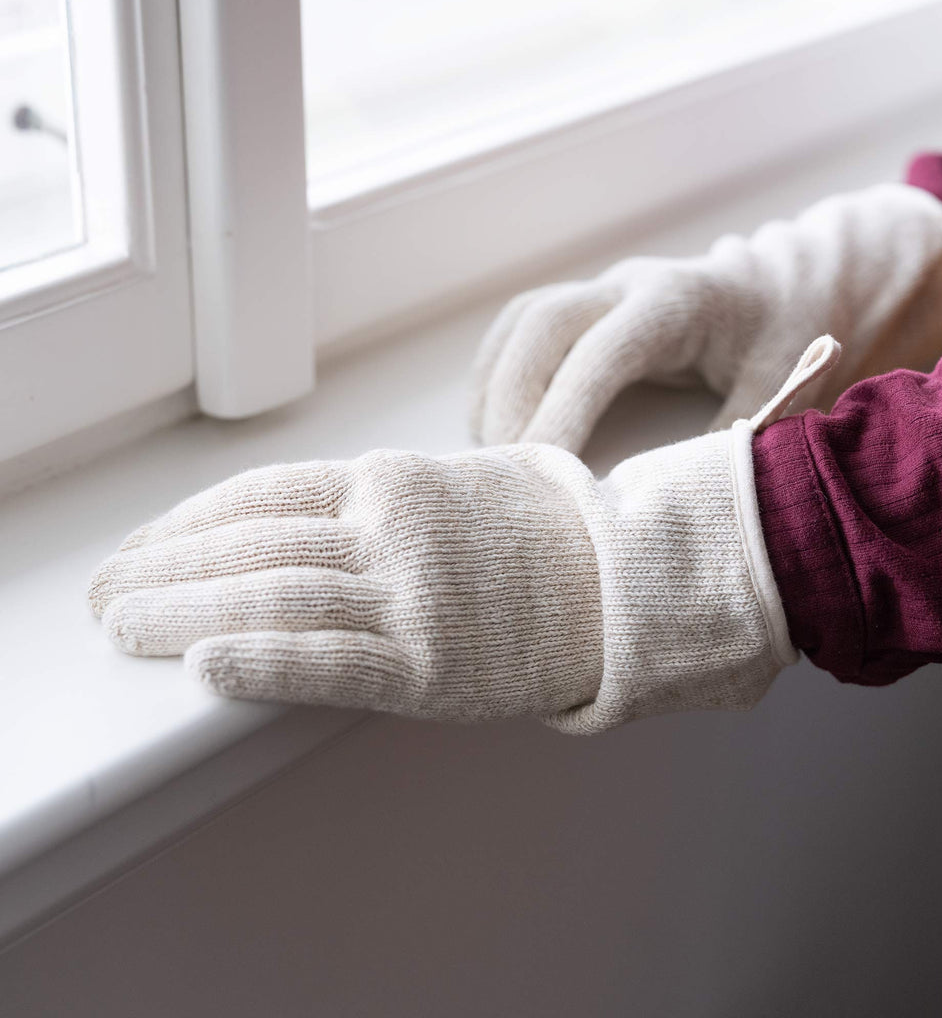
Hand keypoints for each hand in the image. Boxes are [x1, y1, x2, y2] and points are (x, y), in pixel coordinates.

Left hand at [89, 416, 800, 733]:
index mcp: (391, 483)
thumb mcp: (460, 481)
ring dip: (185, 613)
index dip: (188, 524)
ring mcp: (409, 596)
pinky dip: (262, 663)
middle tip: (105, 596)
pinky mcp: (433, 665)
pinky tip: (204, 667)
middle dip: (164, 571)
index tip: (142, 547)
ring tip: (123, 628)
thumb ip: (389, 492)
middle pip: (249, 547)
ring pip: (274, 598)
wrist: (629, 577)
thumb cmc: (546, 531)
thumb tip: (325, 509)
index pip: (261, 498)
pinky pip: (331, 662)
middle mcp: (389, 530)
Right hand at [471, 177, 941, 453]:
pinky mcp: (585, 304)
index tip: (547, 470)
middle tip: (510, 471)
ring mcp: (600, 289)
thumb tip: (675, 499)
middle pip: (544, 326)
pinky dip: (496, 377)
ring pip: (521, 324)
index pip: (601, 353)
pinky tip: (493, 423)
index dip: (564, 410)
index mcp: (678, 301)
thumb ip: (733, 436)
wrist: (784, 288)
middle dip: (516, 400)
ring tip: (494, 454)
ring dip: (496, 388)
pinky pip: (519, 330)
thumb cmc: (784, 339)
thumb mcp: (778, 388)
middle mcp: (628, 284)